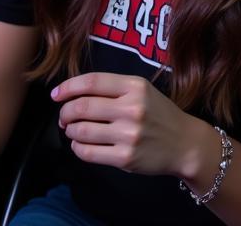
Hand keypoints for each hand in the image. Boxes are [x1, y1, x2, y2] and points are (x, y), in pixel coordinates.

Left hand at [54, 73, 213, 176]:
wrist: (184, 143)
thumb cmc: (159, 113)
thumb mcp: (142, 90)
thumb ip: (113, 88)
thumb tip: (73, 94)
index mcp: (135, 86)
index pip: (92, 82)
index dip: (68, 87)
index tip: (56, 94)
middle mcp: (131, 108)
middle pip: (82, 107)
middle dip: (65, 112)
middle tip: (63, 116)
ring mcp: (128, 135)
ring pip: (82, 130)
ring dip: (70, 130)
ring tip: (73, 130)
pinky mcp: (125, 158)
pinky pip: (89, 152)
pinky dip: (78, 147)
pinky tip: (80, 144)